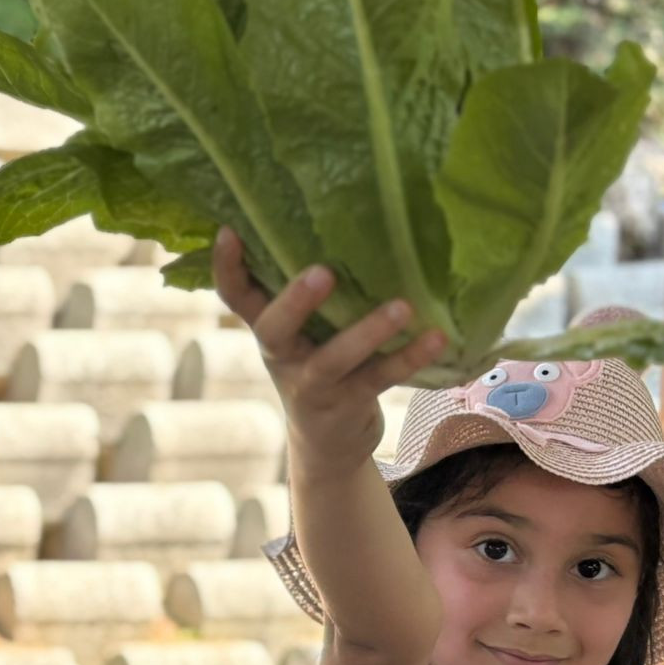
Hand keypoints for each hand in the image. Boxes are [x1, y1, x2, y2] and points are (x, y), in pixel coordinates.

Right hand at [211, 226, 449, 473]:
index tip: (229, 230)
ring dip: (366, 333)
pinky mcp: (346, 404)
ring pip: (332, 359)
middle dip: (294, 302)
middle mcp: (281, 355)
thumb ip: (309, 294)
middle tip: (322, 273)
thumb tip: (349, 220)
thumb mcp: (302, 332)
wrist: (328, 445)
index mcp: (267, 329)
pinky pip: (380, 377)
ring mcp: (312, 383)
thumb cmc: (320, 365)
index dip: (227, 268)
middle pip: (274, 329)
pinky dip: (409, 357)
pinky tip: (436, 337)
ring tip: (401, 307)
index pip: (236, 297)